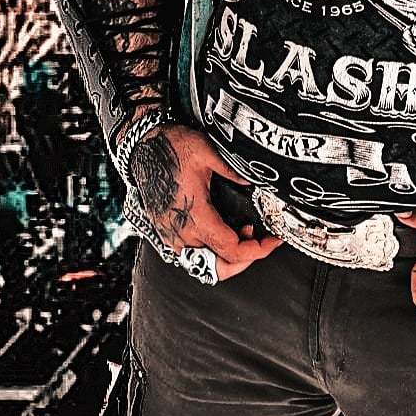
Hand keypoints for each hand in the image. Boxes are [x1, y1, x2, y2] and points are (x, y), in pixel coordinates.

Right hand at [130, 123, 281, 281]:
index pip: (231, 251)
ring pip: (206, 264)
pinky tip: (224, 231)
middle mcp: (182, 233)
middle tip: (261, 241)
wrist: (144, 148)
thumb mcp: (207, 151)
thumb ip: (233, 170)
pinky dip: (212, 251)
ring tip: (243, 234)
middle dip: (245, 259)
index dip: (257, 250)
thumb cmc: (171, 149)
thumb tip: (254, 182)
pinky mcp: (168, 232)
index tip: (272, 240)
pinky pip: (193, 254)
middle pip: (220, 267)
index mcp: (195, 216)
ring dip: (228, 256)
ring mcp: (172, 235)